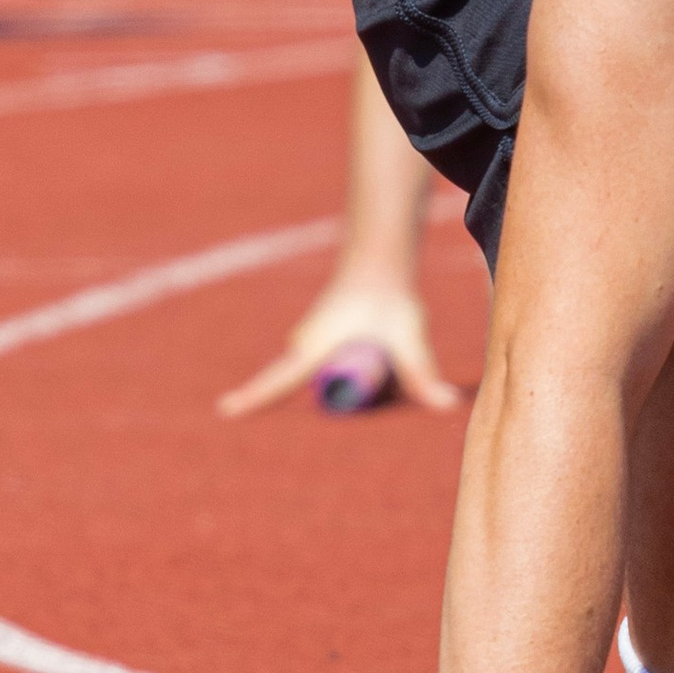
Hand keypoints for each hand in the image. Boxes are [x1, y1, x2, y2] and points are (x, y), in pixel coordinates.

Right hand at [217, 273, 462, 418]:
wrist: (379, 261)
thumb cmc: (388, 296)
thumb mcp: (408, 336)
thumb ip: (422, 374)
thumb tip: (447, 406)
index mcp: (313, 347)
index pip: (277, 381)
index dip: (253, 398)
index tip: (226, 411)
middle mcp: (302, 348)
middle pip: (320, 392)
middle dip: (348, 396)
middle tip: (381, 354)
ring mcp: (306, 346)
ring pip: (328, 381)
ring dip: (355, 380)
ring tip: (380, 343)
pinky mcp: (315, 344)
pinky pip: (331, 371)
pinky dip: (353, 371)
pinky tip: (374, 343)